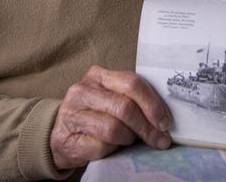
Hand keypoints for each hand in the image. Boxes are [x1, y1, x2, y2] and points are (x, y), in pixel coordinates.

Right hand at [50, 65, 171, 169]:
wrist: (61, 135)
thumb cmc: (94, 115)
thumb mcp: (112, 98)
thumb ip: (133, 99)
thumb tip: (164, 117)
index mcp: (98, 76)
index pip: (132, 83)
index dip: (153, 104)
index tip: (165, 122)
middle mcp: (83, 90)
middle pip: (125, 107)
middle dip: (147, 127)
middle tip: (159, 140)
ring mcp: (72, 113)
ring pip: (113, 129)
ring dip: (127, 139)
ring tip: (128, 140)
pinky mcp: (65, 138)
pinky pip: (100, 147)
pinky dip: (111, 151)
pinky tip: (111, 149)